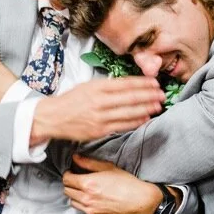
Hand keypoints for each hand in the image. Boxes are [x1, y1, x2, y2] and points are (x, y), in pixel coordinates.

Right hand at [31, 77, 163, 143]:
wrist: (52, 117)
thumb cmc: (70, 101)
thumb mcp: (87, 86)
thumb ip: (106, 86)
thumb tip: (128, 86)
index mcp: (96, 87)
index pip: (125, 84)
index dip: (142, 83)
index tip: (155, 83)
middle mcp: (99, 101)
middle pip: (130, 98)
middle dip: (149, 96)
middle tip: (162, 94)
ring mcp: (100, 117)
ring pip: (129, 112)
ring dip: (146, 109)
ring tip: (157, 106)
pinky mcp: (99, 130)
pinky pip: (122, 126)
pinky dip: (135, 122)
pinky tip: (145, 119)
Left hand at [63, 154, 161, 213]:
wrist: (141, 202)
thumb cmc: (127, 183)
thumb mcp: (109, 168)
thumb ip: (89, 163)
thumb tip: (75, 158)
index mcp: (88, 184)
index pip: (66, 179)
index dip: (68, 174)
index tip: (72, 173)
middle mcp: (86, 199)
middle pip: (67, 191)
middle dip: (71, 185)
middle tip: (79, 182)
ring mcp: (90, 211)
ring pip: (73, 202)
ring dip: (76, 196)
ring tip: (87, 192)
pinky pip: (84, 212)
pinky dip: (87, 207)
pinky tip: (96, 202)